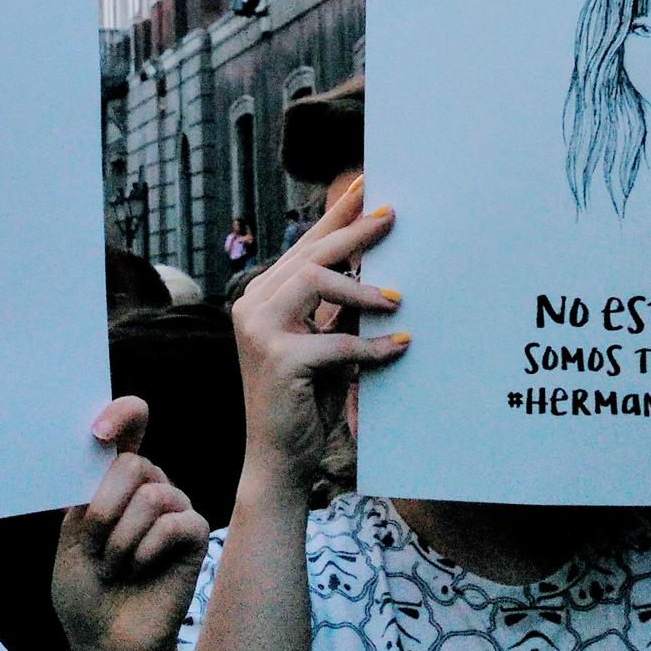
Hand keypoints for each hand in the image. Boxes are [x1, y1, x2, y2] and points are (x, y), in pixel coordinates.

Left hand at [52, 399, 211, 650]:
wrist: (106, 643)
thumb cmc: (85, 592)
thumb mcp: (70, 535)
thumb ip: (86, 492)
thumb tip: (100, 448)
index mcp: (115, 479)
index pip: (129, 426)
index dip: (122, 415)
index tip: (98, 430)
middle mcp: (149, 485)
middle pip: (131, 465)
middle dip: (102, 512)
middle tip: (95, 549)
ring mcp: (174, 507)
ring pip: (149, 497)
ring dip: (119, 541)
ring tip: (114, 568)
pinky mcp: (194, 534)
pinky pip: (172, 523)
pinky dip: (145, 551)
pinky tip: (139, 571)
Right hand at [229, 177, 404, 502]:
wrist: (278, 460)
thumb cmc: (304, 399)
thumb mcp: (322, 343)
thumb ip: (336, 309)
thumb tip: (376, 270)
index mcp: (261, 298)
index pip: (303, 247)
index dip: (335, 218)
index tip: (366, 191)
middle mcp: (252, 306)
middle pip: (310, 254)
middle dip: (354, 232)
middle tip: (392, 217)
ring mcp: (260, 331)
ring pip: (317, 281)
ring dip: (363, 290)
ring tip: (396, 300)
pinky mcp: (280, 359)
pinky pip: (337, 341)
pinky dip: (372, 345)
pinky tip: (397, 347)